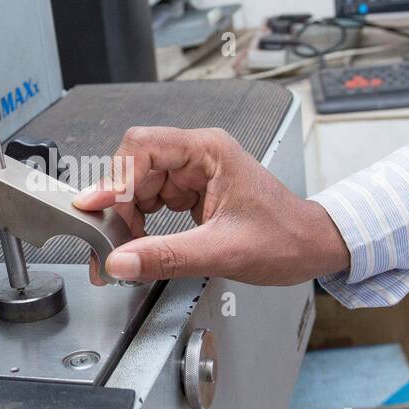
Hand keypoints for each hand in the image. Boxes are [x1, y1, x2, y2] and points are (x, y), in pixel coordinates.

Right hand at [73, 126, 349, 284]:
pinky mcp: (192, 192)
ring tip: (126, 248)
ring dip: (127, 217)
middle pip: (135, 167)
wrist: (312, 247)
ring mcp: (194, 173)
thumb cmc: (286, 238)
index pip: (143, 147)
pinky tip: (141, 243)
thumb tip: (122, 261)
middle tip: (106, 240)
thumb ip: (167, 256)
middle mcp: (199, 155)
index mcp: (209, 151)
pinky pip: (152, 201)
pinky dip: (140, 223)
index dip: (114, 176)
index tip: (96, 206)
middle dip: (118, 204)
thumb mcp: (223, 251)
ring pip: (139, 186)